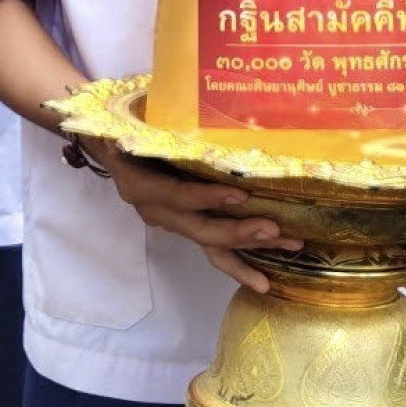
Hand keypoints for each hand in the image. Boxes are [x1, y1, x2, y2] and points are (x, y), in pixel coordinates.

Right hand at [95, 141, 302, 294]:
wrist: (115, 152)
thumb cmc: (122, 134)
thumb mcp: (121, 131)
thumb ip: (131, 135)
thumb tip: (134, 133)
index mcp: (141, 187)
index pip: (178, 196)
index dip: (207, 197)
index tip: (241, 194)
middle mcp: (158, 212)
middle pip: (201, 229)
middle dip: (238, 233)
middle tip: (274, 230)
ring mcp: (174, 222)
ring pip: (213, 244)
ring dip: (251, 249)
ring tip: (291, 249)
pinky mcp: (187, 226)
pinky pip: (214, 249)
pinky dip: (240, 262)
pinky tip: (267, 275)